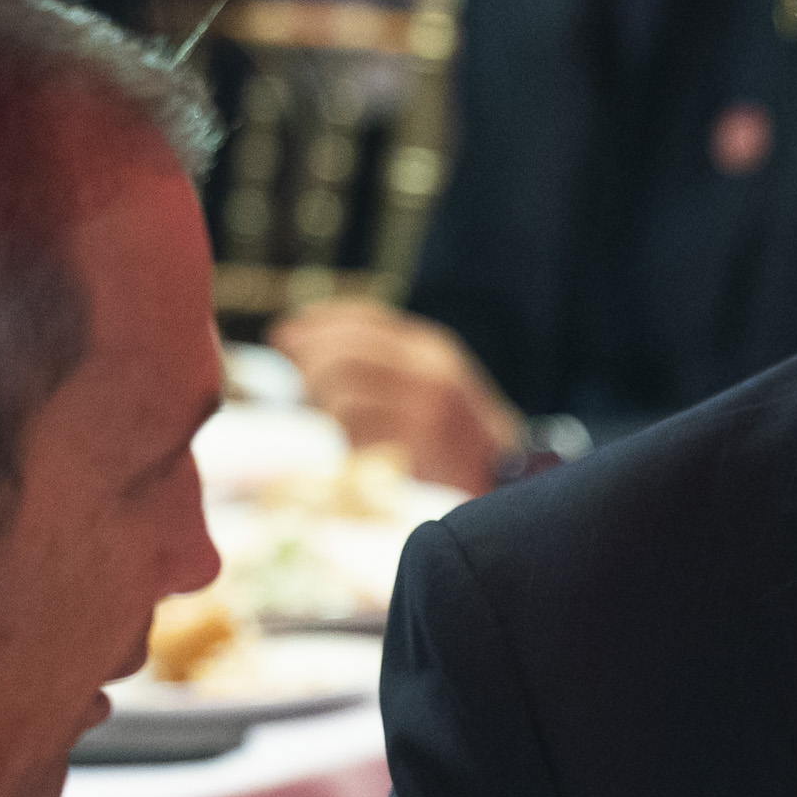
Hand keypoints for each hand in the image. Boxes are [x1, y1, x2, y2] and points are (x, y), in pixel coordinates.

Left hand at [272, 302, 526, 494]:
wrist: (512, 479)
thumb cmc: (461, 435)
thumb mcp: (437, 383)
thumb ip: (389, 364)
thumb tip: (310, 354)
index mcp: (434, 348)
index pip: (365, 318)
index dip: (317, 322)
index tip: (284, 334)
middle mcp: (431, 370)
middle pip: (345, 353)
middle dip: (307, 364)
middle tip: (296, 385)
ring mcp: (424, 408)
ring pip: (340, 391)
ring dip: (321, 406)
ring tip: (329, 422)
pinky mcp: (415, 445)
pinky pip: (352, 433)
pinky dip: (341, 439)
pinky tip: (353, 449)